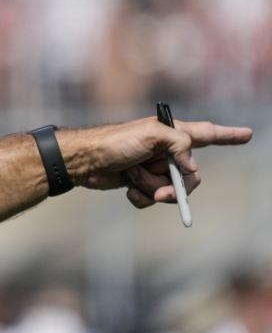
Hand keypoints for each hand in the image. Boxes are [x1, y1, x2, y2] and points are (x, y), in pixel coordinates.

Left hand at [59, 118, 252, 207]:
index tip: (248, 134)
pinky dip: (141, 198)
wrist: (83, 160)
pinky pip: (151, 199)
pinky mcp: (138, 182)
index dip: (228, 135)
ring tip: (132, 176)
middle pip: (190, 175)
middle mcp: (164, 150)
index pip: (207, 133)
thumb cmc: (114, 141)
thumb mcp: (151, 135)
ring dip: (151, 188)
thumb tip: (189, 167)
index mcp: (171, 133)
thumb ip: (180, 144)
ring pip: (169, 190)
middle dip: (177, 186)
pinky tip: (127, 188)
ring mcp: (152, 167)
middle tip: (162, 192)